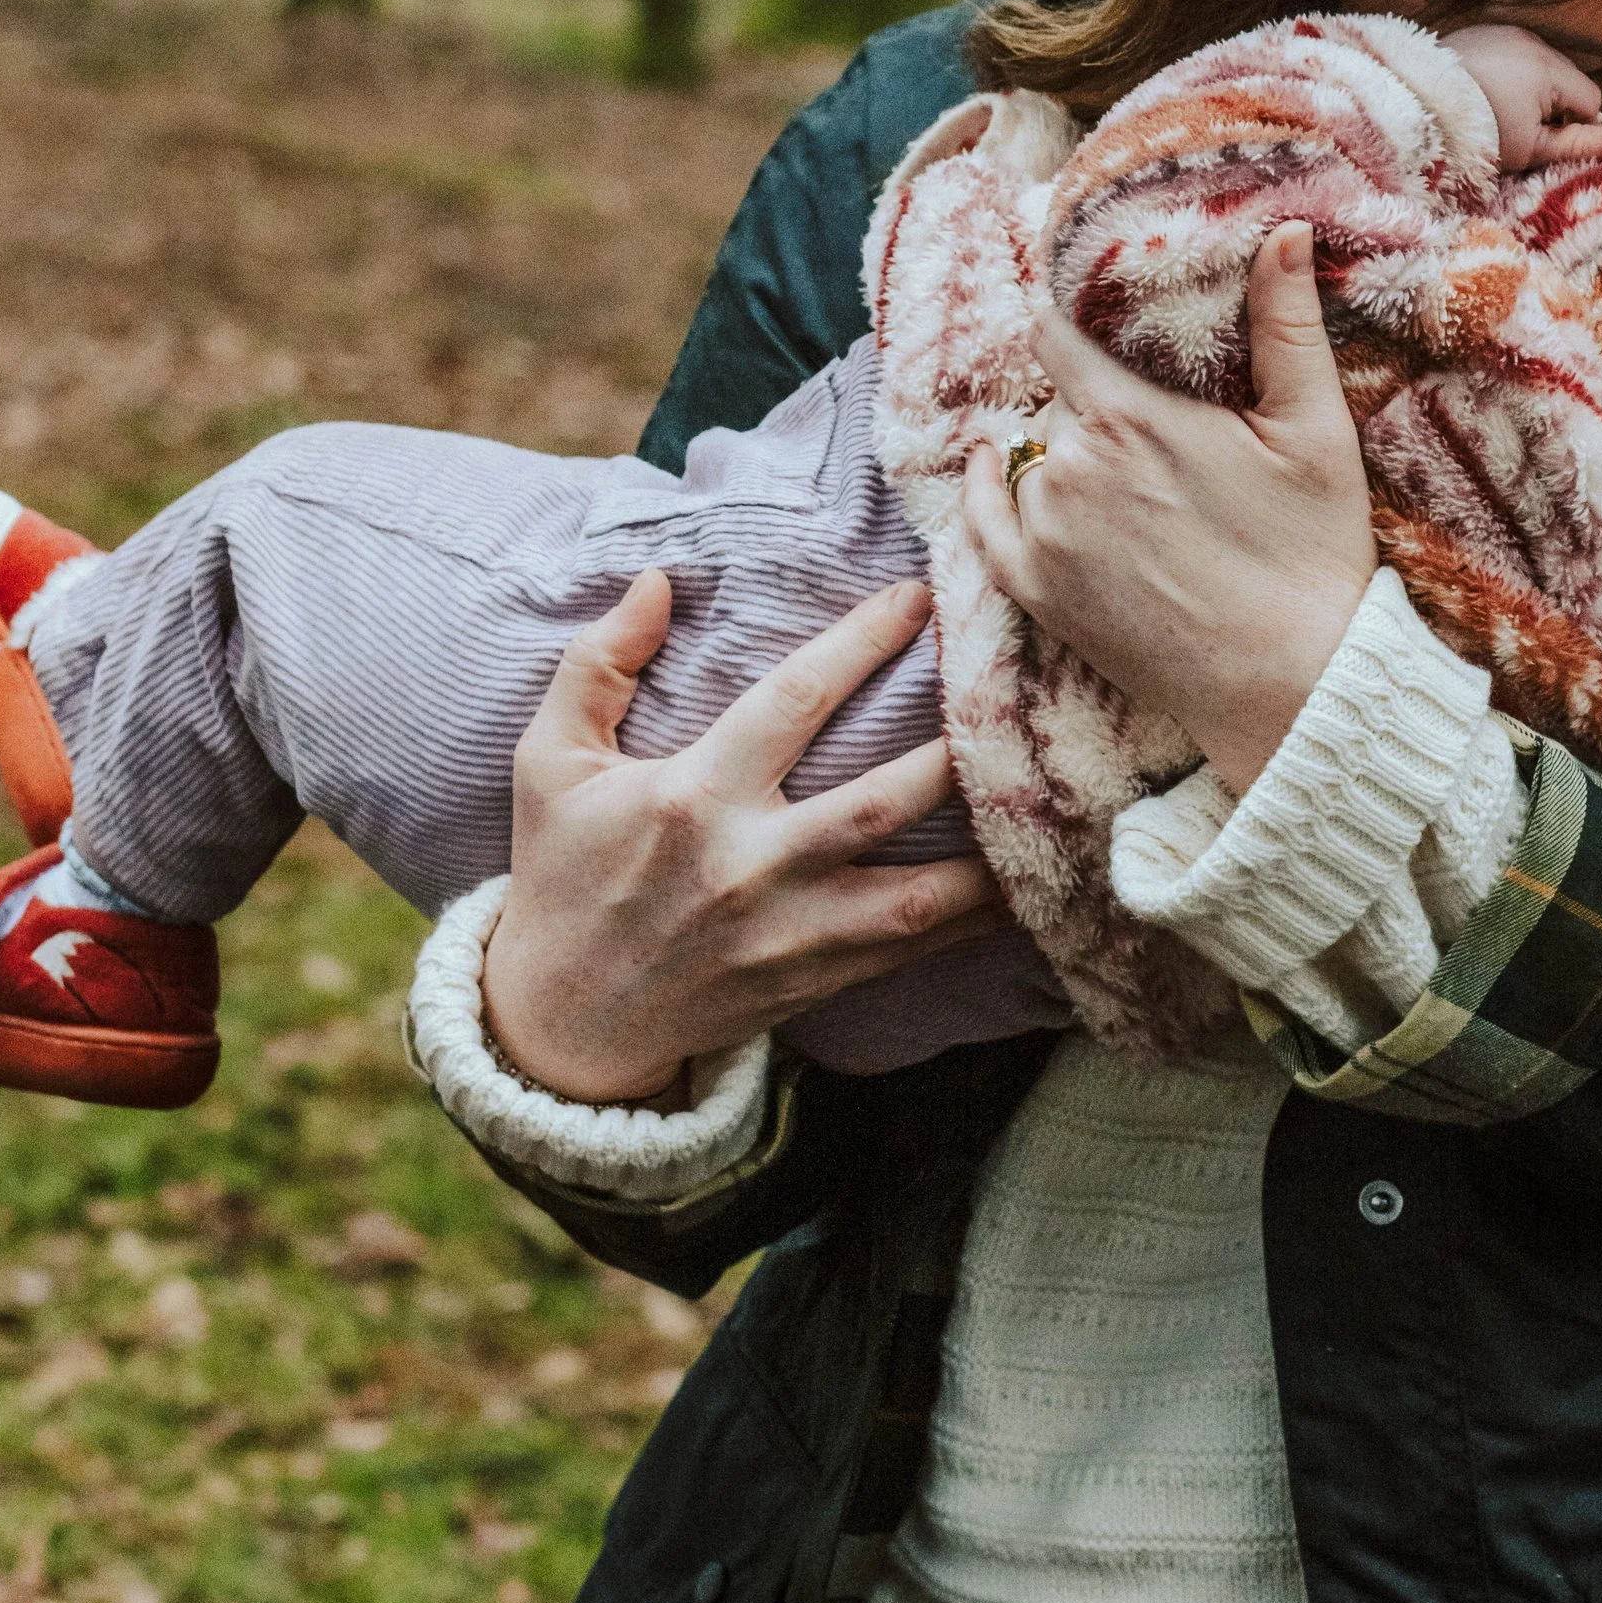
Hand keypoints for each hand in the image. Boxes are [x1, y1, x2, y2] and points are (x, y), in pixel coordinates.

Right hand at [481, 569, 1002, 1106]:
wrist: (563, 1023)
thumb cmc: (564, 875)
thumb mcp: (551, 762)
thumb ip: (597, 663)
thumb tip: (655, 580)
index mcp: (693, 798)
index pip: (794, 702)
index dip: (861, 641)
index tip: (918, 597)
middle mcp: (752, 866)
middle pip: (880, 801)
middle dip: (953, 743)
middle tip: (1011, 685)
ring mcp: (791, 933)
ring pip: (917, 894)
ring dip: (990, 849)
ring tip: (1050, 794)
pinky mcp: (815, 981)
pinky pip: (914, 949)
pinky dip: (976, 918)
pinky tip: (1029, 878)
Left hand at [961, 223, 1376, 795]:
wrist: (1294, 686)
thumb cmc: (1311, 555)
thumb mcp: (1314, 430)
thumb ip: (1287, 325)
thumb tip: (1287, 230)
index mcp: (1127, 415)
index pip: (1056, 329)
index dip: (1069, 312)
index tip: (1083, 306)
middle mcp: (1066, 467)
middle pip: (1055, 397)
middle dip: (1092, 396)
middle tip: (1145, 415)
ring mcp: (1043, 534)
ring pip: (1029, 456)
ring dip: (1061, 452)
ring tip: (1122, 471)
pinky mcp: (1035, 593)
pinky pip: (983, 522)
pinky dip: (985, 491)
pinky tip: (989, 467)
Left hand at [1441, 21, 1601, 172]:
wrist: (1416, 106)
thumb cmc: (1477, 133)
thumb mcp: (1532, 148)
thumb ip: (1582, 145)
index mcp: (1550, 68)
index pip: (1590, 99)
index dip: (1573, 127)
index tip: (1542, 141)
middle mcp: (1532, 41)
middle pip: (1566, 79)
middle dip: (1552, 106)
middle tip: (1516, 130)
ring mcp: (1504, 32)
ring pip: (1539, 65)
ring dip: (1529, 87)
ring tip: (1496, 111)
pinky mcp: (1481, 31)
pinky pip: (1510, 52)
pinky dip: (1505, 71)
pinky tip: (1482, 92)